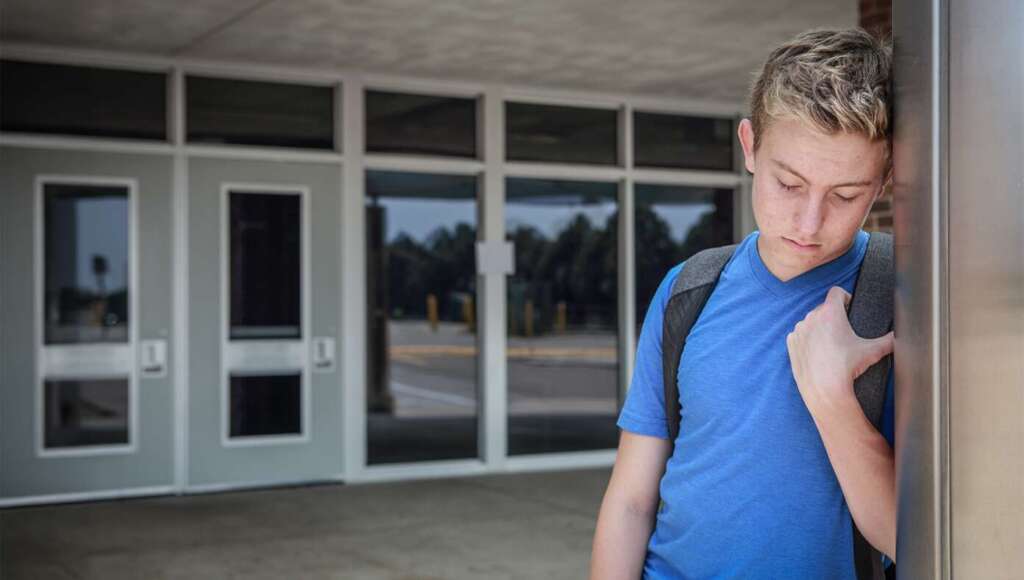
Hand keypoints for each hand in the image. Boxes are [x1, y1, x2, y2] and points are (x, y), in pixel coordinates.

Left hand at [787, 286, 893, 416]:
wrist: (823, 389)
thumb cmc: (848, 368)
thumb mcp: (873, 351)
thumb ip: (890, 340)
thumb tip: (903, 335)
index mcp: (831, 312)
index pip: (837, 291)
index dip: (845, 297)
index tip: (850, 307)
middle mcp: (812, 316)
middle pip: (824, 308)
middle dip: (834, 316)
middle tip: (844, 332)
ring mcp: (799, 329)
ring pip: (811, 322)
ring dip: (819, 328)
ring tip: (830, 344)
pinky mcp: (791, 342)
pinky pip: (800, 335)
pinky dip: (807, 340)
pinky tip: (816, 352)